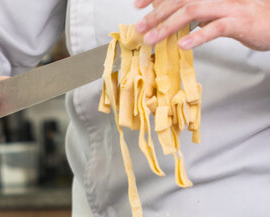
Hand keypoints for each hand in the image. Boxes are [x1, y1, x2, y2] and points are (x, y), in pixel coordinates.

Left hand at [134, 0, 269, 50]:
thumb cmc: (246, 17)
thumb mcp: (215, 12)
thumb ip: (195, 12)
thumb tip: (169, 17)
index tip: (137, 5)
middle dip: (157, 14)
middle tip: (140, 27)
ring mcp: (230, 6)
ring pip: (193, 11)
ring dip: (168, 26)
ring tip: (152, 39)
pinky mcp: (240, 22)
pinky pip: (216, 28)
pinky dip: (197, 37)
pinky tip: (182, 45)